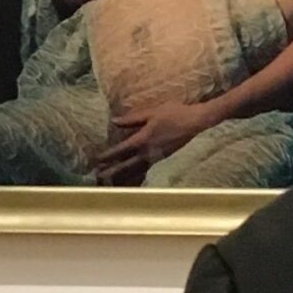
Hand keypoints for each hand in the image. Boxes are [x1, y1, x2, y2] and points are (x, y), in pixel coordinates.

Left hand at [91, 98, 215, 182]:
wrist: (196, 122)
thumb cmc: (174, 113)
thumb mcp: (151, 112)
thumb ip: (132, 119)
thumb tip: (114, 121)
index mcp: (143, 139)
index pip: (121, 150)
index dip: (108, 155)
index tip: (96, 160)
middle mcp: (148, 152)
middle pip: (126, 165)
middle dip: (112, 171)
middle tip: (99, 177)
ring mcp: (157, 157)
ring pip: (136, 169)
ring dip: (123, 175)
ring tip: (111, 180)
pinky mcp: (164, 158)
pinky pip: (146, 168)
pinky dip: (137, 173)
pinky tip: (132, 176)